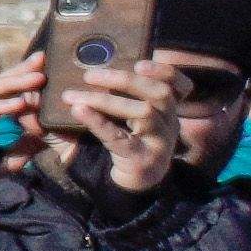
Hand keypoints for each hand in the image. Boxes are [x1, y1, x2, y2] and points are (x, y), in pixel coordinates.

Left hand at [43, 51, 197, 195]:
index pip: (180, 86)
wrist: (126, 187)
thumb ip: (104, 99)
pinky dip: (99, 122)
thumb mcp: (119, 121)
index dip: (166, 72)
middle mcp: (169, 123)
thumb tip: (69, 77)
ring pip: (143, 113)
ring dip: (106, 100)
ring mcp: (159, 142)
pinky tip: (79, 111)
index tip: (141, 63)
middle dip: (125, 80)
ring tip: (72, 95)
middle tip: (89, 75)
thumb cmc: (120, 146)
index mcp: (167, 111)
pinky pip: (121, 138)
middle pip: (159, 93)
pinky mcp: (141, 158)